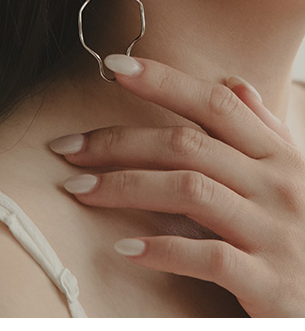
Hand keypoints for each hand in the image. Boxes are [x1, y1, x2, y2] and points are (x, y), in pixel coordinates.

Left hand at [49, 55, 304, 316]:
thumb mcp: (297, 178)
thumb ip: (266, 132)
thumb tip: (236, 84)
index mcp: (278, 157)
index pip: (215, 103)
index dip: (163, 80)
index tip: (112, 65)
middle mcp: (277, 186)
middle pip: (187, 145)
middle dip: (119, 141)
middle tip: (67, 147)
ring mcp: (275, 234)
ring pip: (190, 190)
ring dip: (126, 187)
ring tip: (78, 190)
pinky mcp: (271, 284)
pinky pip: (209, 257)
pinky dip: (163, 250)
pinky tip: (125, 249)